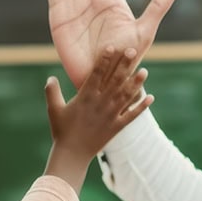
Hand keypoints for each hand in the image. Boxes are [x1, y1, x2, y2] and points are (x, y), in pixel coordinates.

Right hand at [42, 46, 152, 191]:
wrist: (72, 153)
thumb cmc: (61, 130)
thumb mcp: (53, 109)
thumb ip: (52, 92)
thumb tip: (50, 77)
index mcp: (86, 96)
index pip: (97, 73)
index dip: (105, 59)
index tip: (112, 47)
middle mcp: (101, 103)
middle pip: (115, 80)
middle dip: (124, 64)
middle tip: (133, 51)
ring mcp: (111, 115)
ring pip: (127, 95)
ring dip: (136, 83)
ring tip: (145, 71)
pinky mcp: (117, 126)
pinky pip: (132, 115)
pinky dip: (142, 107)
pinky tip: (151, 98)